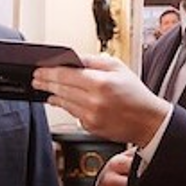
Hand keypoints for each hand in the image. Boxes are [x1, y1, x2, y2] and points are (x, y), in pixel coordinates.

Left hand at [33, 54, 168, 144]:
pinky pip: (72, 113)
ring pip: (63, 103)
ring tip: (46, 89)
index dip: (48, 72)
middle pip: (61, 89)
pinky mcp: (90, 127)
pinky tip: (62, 100)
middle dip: (45, 83)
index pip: (66, 75)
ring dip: (52, 94)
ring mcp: (90, 116)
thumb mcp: (118, 67)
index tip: (39, 69)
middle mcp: (94, 101)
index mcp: (100, 83)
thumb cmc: (136, 94)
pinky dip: (66, 105)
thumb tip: (73, 58)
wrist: (148, 121)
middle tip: (36, 78)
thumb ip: (93, 61)